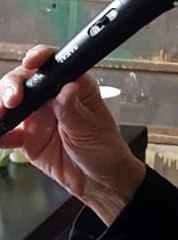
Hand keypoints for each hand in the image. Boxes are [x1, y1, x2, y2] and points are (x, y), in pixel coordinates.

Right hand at [0, 45, 145, 224]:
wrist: (99, 181)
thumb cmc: (104, 148)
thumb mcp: (90, 127)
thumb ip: (72, 109)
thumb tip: (67, 88)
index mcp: (73, 86)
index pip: (54, 64)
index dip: (39, 58)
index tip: (30, 63)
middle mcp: (53, 97)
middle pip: (25, 81)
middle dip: (12, 86)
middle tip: (12, 101)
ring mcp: (38, 117)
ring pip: (12, 104)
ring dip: (1, 108)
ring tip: (2, 117)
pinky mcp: (28, 138)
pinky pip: (8, 132)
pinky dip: (0, 132)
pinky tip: (0, 135)